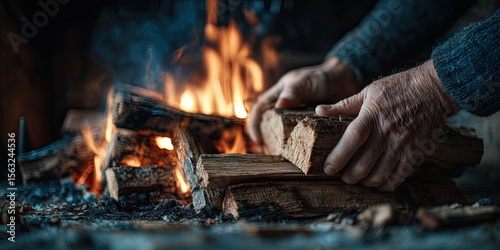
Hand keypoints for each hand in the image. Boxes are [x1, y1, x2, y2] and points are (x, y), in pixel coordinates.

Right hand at [248, 57, 361, 145]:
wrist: (346, 79)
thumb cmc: (322, 76)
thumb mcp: (305, 82)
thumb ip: (292, 93)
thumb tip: (278, 107)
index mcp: (279, 94)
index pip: (259, 109)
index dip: (255, 125)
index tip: (258, 140)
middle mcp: (286, 107)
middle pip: (269, 125)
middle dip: (266, 139)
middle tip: (268, 153)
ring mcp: (299, 117)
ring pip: (284, 133)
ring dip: (282, 145)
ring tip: (282, 157)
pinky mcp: (311, 125)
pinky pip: (303, 138)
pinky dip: (300, 146)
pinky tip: (302, 154)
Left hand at [316, 60, 460, 190]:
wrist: (433, 89)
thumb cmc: (398, 88)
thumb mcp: (368, 91)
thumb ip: (343, 105)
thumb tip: (319, 111)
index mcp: (371, 115)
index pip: (352, 139)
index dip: (339, 156)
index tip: (328, 168)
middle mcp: (387, 132)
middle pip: (364, 163)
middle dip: (349, 176)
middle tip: (342, 177)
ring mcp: (403, 144)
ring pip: (380, 174)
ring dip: (366, 182)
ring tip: (358, 180)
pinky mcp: (416, 152)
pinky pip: (399, 175)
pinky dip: (386, 184)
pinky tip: (378, 183)